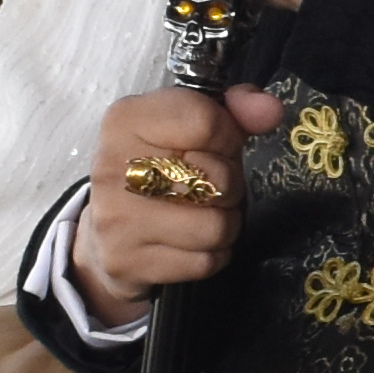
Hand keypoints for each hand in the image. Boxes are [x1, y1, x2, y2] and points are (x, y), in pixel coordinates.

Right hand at [71, 83, 279, 318]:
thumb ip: (235, 112)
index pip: (204, 122)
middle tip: (210, 185)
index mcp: (126, 121)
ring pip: (215, 227)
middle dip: (230, 184)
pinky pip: (204, 262)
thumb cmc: (157, 171)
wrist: (104, 237)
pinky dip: (211, 255)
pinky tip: (191, 242)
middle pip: (217, 179)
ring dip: (225, 223)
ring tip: (205, 213)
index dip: (227, 136)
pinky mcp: (126, 262)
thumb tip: (270, 110)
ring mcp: (116, 219)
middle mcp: (114, 167)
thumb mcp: (190, 129)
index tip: (218, 146)